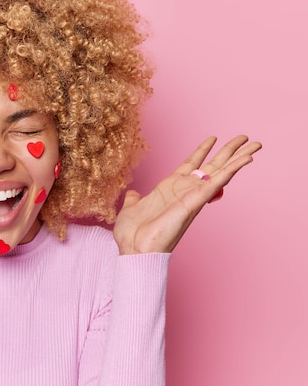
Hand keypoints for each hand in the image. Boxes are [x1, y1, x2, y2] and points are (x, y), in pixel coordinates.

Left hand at [113, 135, 261, 254]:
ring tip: (255, 143)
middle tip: (245, 137)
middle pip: (212, 165)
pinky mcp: (195, 202)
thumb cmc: (132, 234)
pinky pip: (217, 182)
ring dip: (237, 157)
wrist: (134, 249)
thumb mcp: (130, 208)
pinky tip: (246, 158)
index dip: (201, 150)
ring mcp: (192, 196)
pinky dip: (232, 170)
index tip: (212, 138)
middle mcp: (184, 191)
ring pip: (220, 172)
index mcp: (169, 188)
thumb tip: (132, 194)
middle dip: (228, 151)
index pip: (190, 164)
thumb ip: (134, 198)